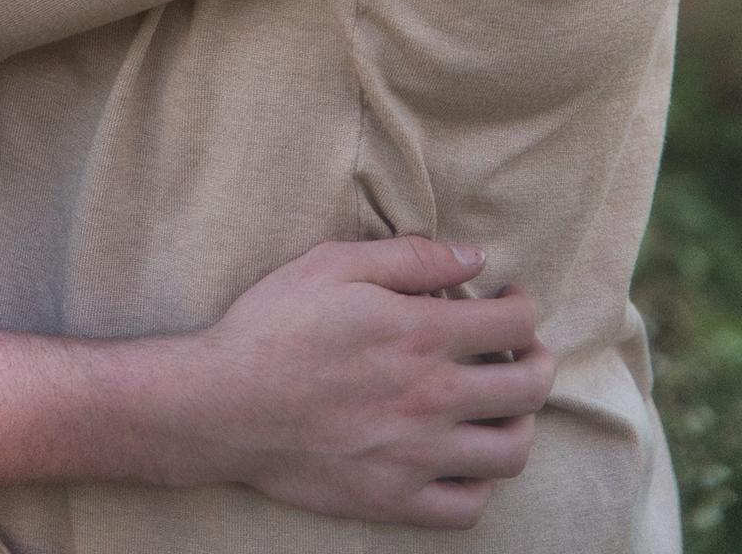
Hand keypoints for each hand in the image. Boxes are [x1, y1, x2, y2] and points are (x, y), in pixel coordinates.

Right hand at [195, 237, 554, 528]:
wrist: (224, 404)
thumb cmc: (275, 325)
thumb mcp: (334, 265)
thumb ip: (410, 258)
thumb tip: (473, 257)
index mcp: (421, 335)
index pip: (513, 325)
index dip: (523, 308)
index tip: (512, 303)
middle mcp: (433, 399)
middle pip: (528, 389)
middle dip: (539, 362)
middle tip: (526, 352)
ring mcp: (418, 455)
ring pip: (511, 452)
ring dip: (523, 425)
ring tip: (507, 408)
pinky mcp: (395, 499)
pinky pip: (467, 506)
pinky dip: (482, 484)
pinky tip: (468, 460)